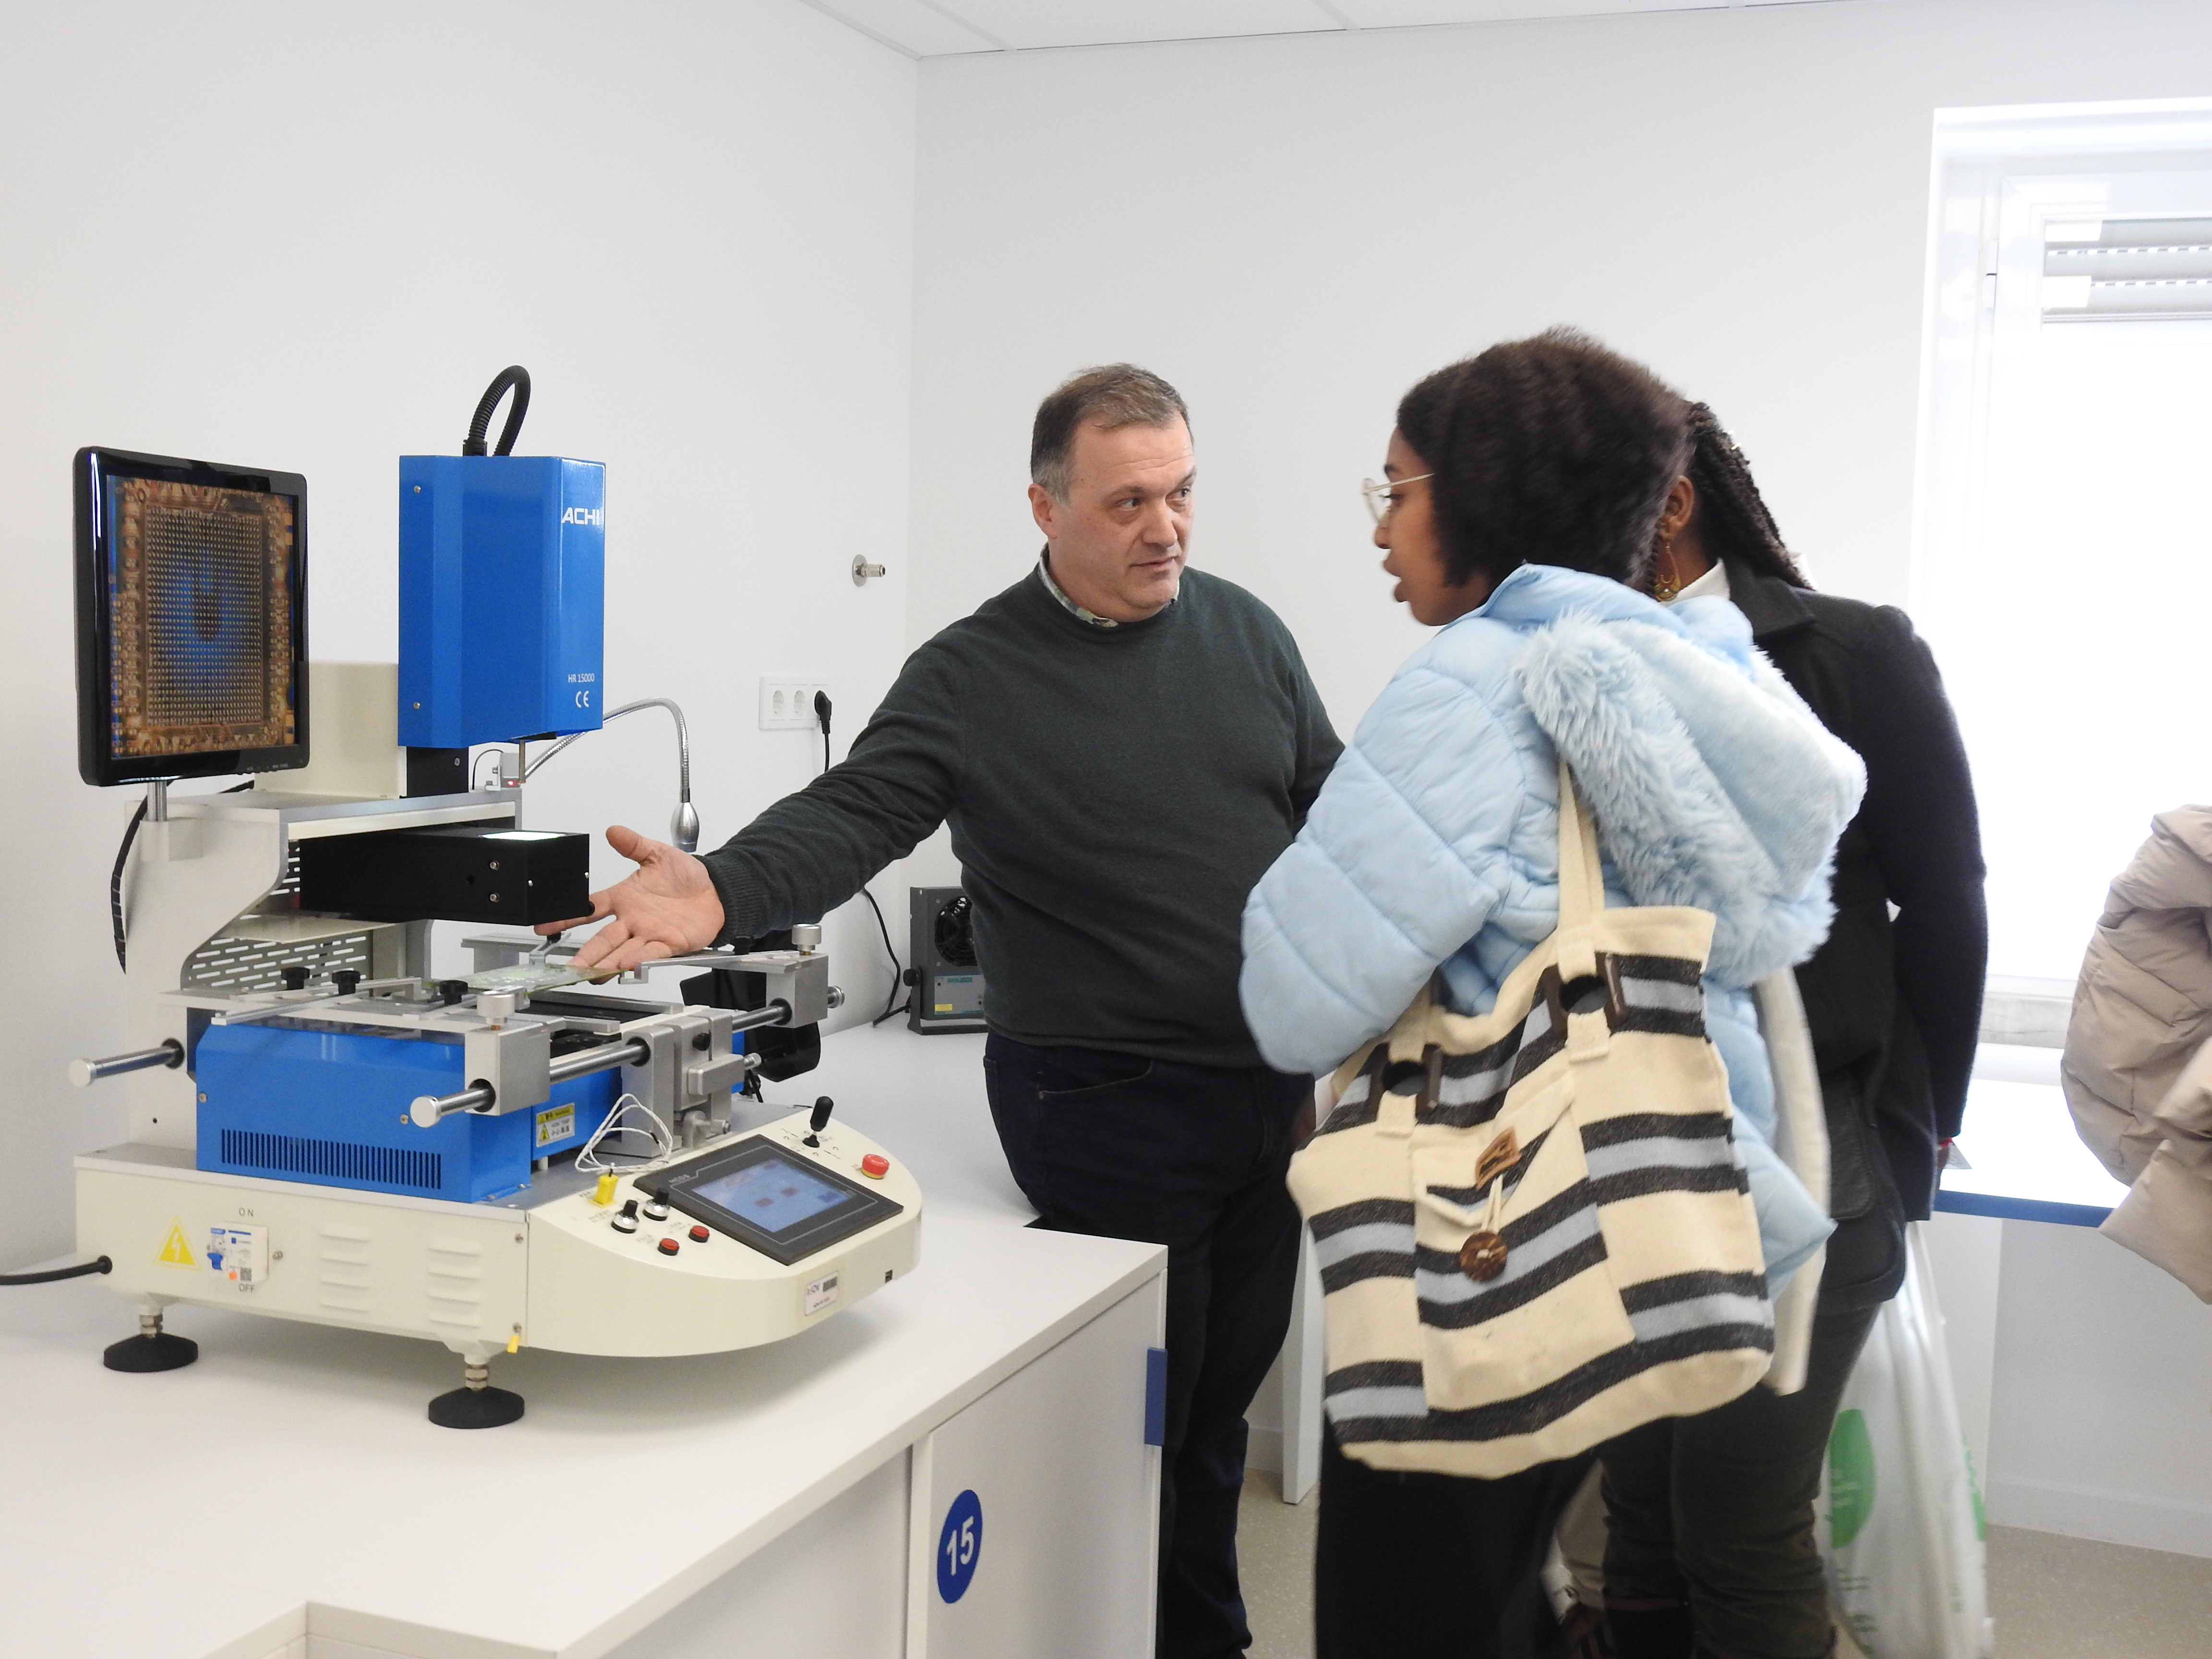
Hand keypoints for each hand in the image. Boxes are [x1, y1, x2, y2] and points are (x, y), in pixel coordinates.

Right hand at [538, 826, 725, 970]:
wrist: (718, 890)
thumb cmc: (687, 876)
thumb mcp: (657, 854)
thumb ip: (634, 844)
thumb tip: (614, 831)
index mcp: (624, 898)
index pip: (589, 909)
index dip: (566, 918)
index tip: (543, 926)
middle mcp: (633, 920)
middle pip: (602, 940)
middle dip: (584, 954)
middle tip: (567, 967)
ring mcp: (649, 934)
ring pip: (622, 952)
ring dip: (606, 963)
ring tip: (590, 973)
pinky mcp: (669, 944)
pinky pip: (651, 953)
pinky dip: (639, 959)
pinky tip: (627, 965)